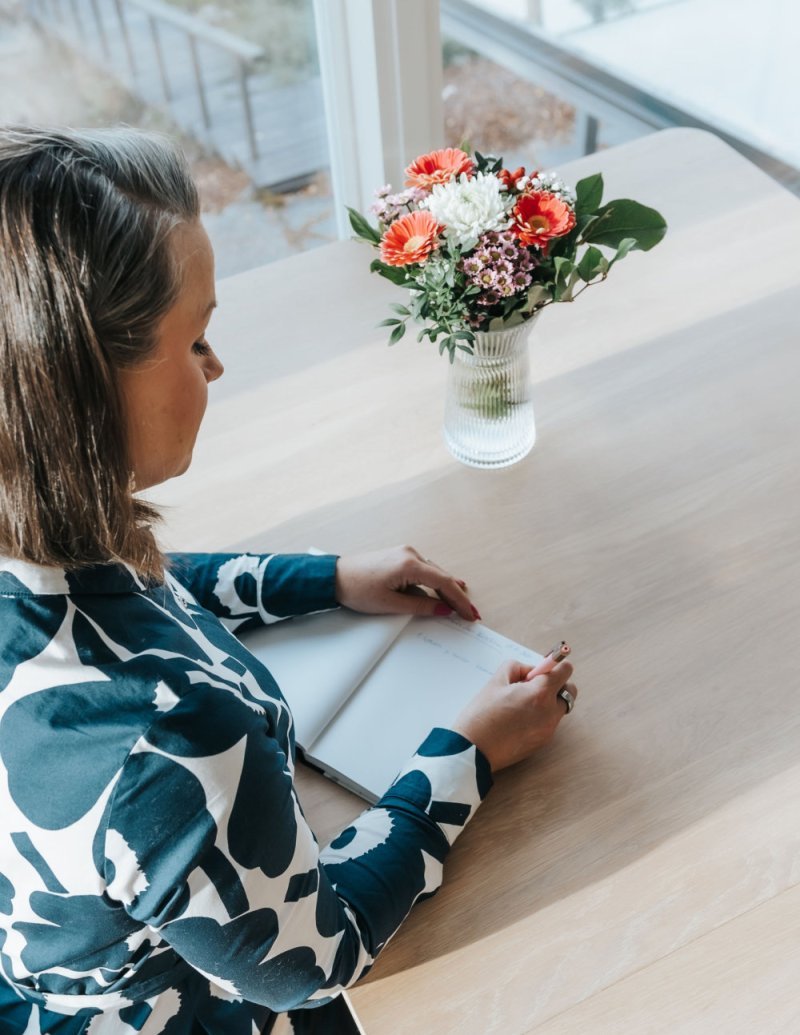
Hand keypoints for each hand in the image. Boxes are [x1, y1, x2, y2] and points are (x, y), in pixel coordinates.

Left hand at [335, 545, 479, 621]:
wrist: (335, 576)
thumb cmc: (357, 589)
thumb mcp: (390, 604)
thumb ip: (421, 606)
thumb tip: (443, 609)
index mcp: (409, 564)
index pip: (443, 583)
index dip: (459, 600)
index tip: (469, 613)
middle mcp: (410, 554)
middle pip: (442, 577)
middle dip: (458, 596)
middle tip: (472, 613)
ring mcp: (405, 552)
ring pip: (434, 572)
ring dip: (448, 589)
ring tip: (462, 604)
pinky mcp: (400, 556)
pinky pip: (424, 569)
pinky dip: (435, 581)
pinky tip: (446, 586)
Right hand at [452, 659, 576, 771]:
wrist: (473, 751)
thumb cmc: (481, 715)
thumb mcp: (496, 681)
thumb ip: (517, 668)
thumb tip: (530, 671)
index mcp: (540, 693)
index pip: (565, 670)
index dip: (555, 664)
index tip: (544, 666)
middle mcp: (550, 712)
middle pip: (569, 690)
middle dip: (556, 684)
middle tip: (533, 685)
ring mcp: (548, 730)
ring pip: (559, 707)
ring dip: (549, 701)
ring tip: (522, 704)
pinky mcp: (542, 742)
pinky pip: (549, 722)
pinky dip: (541, 716)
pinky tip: (519, 719)